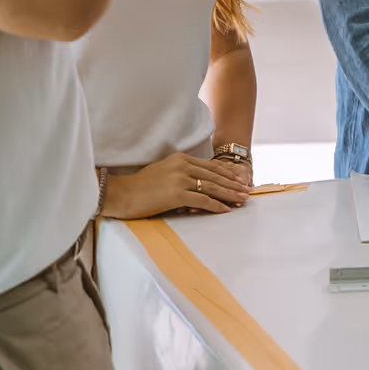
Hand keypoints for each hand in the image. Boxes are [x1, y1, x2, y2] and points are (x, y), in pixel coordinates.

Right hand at [100, 153, 250, 218]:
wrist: (121, 193)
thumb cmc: (140, 186)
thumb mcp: (163, 171)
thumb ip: (181, 172)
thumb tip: (198, 181)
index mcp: (181, 159)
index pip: (211, 166)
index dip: (228, 173)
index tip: (240, 179)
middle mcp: (183, 166)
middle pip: (215, 176)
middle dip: (234, 184)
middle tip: (247, 191)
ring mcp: (180, 179)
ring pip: (212, 187)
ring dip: (230, 195)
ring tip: (241, 200)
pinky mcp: (176, 194)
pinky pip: (202, 200)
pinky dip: (216, 206)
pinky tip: (225, 210)